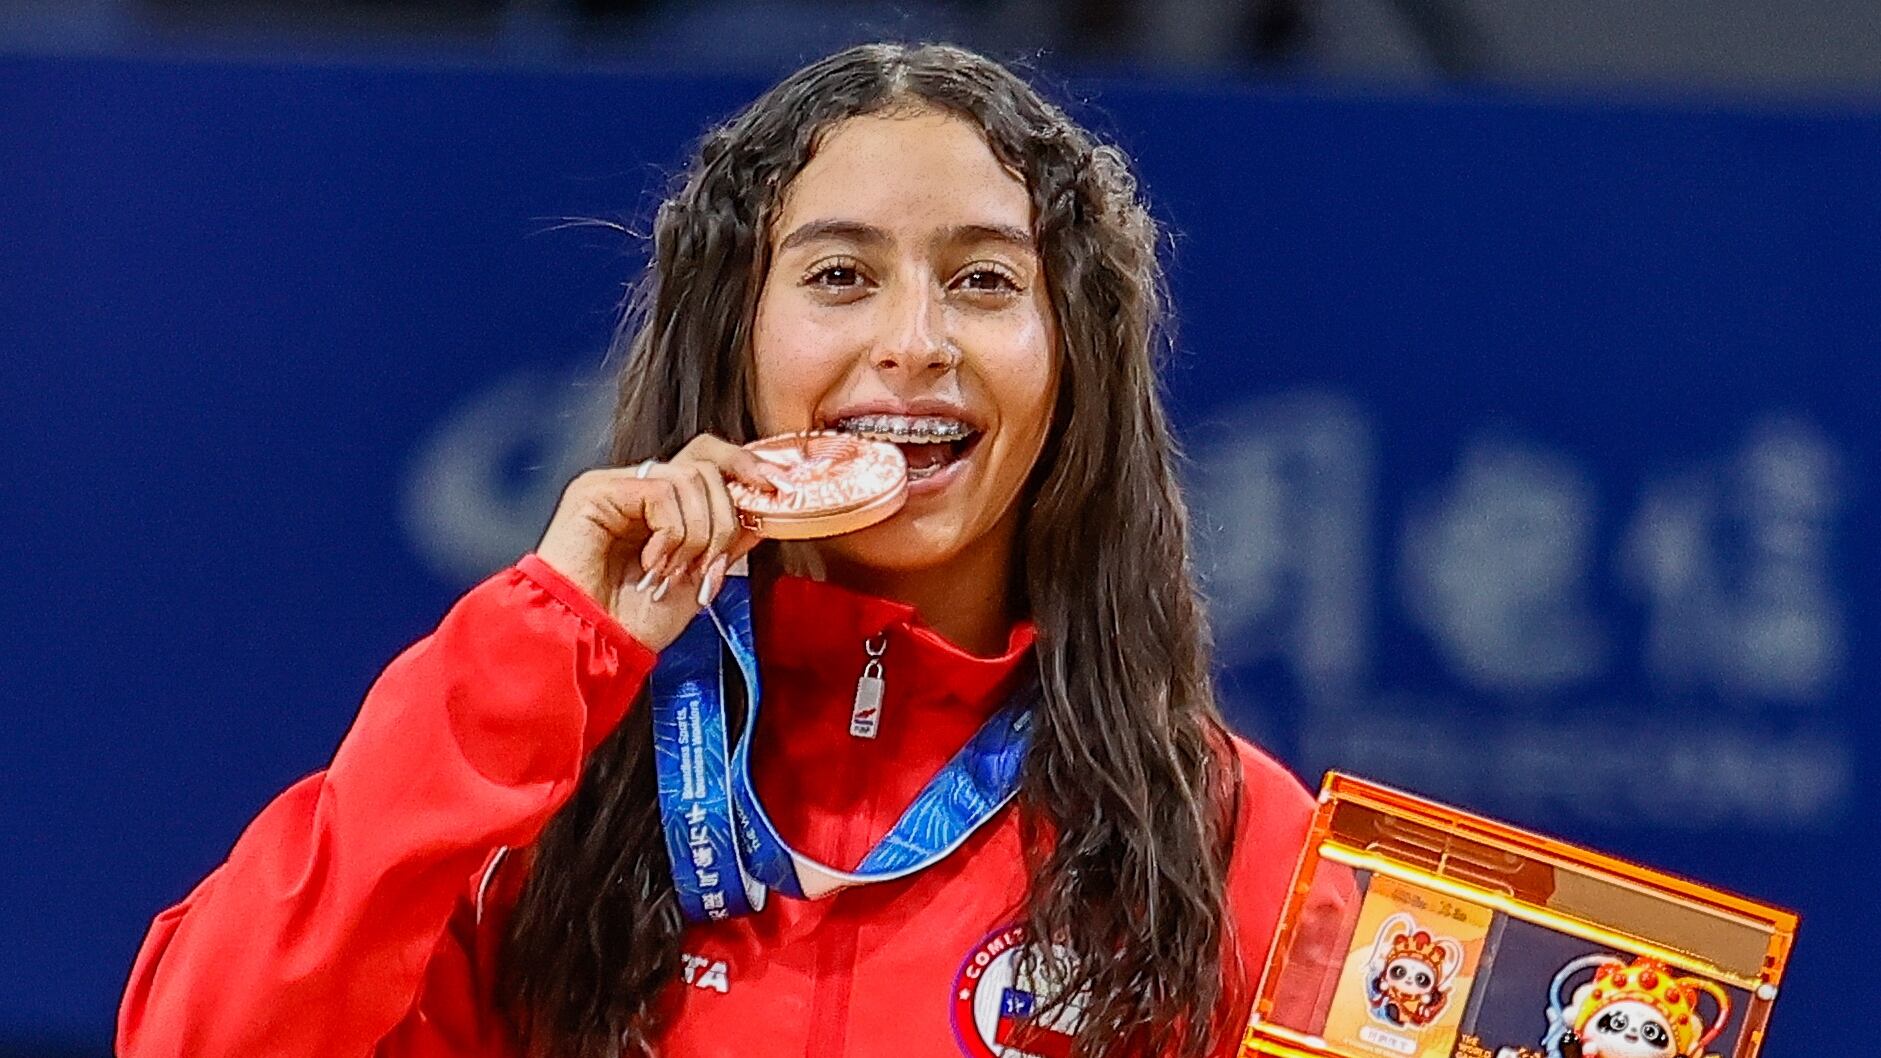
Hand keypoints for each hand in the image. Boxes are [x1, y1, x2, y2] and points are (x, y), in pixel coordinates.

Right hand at [533, 433, 786, 651]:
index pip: (708, 460)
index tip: (774, 490)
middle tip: (711, 565)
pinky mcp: (596, 491)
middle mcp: (637, 487)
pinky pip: (661, 493)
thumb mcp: (698, 579)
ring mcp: (615, 485)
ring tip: (674, 572)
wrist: (588, 646)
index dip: (744, 467)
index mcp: (659, 504)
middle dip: (725, 519)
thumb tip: (761, 514)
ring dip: (699, 535)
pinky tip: (654, 564)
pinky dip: (672, 534)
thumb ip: (726, 542)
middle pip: (706, 463)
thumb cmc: (630, 622)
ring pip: (691, 478)